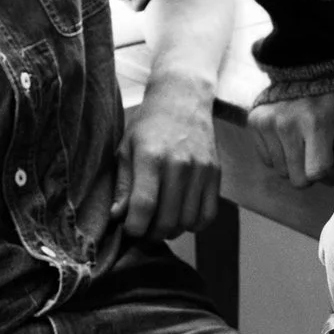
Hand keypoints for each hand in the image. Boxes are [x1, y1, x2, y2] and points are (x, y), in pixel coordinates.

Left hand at [115, 82, 219, 238]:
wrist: (183, 99)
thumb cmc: (149, 124)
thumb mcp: (126, 148)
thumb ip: (122, 184)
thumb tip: (117, 217)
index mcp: (151, 157)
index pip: (144, 207)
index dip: (134, 228)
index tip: (128, 229)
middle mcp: (179, 164)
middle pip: (167, 220)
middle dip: (151, 234)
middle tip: (143, 228)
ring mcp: (201, 170)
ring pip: (188, 221)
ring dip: (172, 230)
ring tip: (161, 222)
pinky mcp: (216, 173)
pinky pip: (208, 213)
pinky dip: (194, 224)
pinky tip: (181, 216)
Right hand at [246, 86, 333, 187]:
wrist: (310, 60)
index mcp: (316, 122)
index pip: (317, 172)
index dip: (331, 177)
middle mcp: (287, 124)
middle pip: (297, 178)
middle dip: (313, 175)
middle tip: (323, 161)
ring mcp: (268, 123)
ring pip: (280, 170)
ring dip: (296, 166)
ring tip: (309, 149)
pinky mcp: (255, 121)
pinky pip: (266, 158)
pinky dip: (280, 157)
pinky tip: (293, 142)